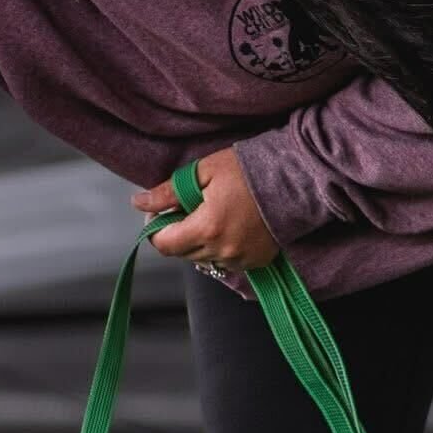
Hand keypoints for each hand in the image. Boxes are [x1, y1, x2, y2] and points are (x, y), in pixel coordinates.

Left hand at [130, 147, 280, 273]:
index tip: (161, 215)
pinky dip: (220, 248)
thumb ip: (166, 193)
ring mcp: (241, 259)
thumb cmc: (247, 170)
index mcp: (206, 229)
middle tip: (188, 209)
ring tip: (211, 215)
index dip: (156, 230)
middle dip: (178, 234)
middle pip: (182, 253)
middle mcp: (222, 251)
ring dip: (199, 242)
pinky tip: (229, 226)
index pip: (163, 245)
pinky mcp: (256, 261)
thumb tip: (138, 203)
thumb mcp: (202, 173)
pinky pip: (226, 262)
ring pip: (203, 259)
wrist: (294, 178)